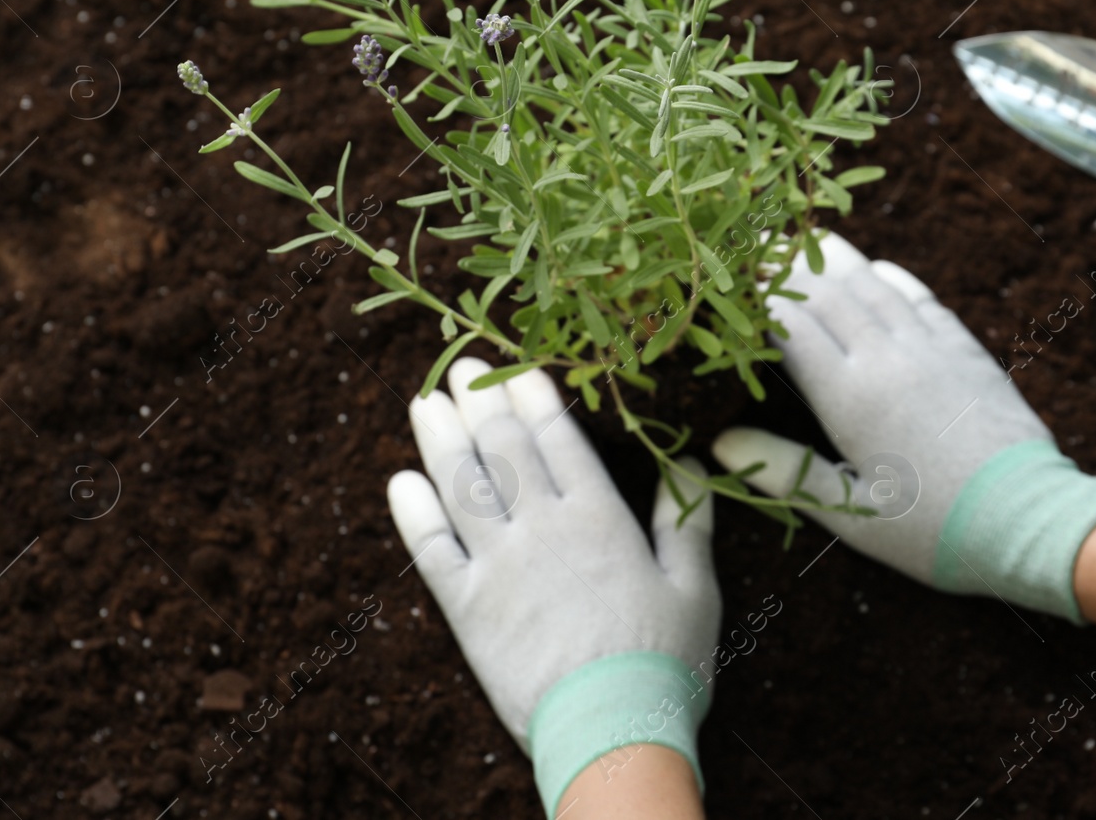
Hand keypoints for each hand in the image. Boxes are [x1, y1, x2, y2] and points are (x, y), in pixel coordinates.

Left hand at [388, 357, 720, 813]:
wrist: (611, 730)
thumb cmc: (665, 662)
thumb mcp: (695, 588)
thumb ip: (686, 521)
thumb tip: (688, 461)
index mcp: (599, 517)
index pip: (558, 438)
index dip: (532, 397)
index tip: (514, 365)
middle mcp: (543, 529)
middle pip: (503, 450)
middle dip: (480, 402)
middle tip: (459, 366)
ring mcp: (498, 566)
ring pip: (462, 486)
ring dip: (440, 440)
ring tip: (424, 404)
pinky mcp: (466, 608)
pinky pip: (430, 550)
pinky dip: (412, 513)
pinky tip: (400, 482)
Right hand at [713, 232, 1095, 620]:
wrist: (1024, 518)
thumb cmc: (930, 529)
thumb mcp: (850, 513)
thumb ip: (787, 472)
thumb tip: (720, 444)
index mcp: (848, 397)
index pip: (790, 327)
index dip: (758, 302)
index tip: (734, 289)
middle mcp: (885, 358)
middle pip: (826, 294)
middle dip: (787, 270)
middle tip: (757, 250)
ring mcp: (928, 348)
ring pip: (872, 285)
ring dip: (835, 260)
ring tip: (805, 240)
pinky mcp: (964, 350)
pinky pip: (920, 298)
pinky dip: (891, 276)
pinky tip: (876, 268)